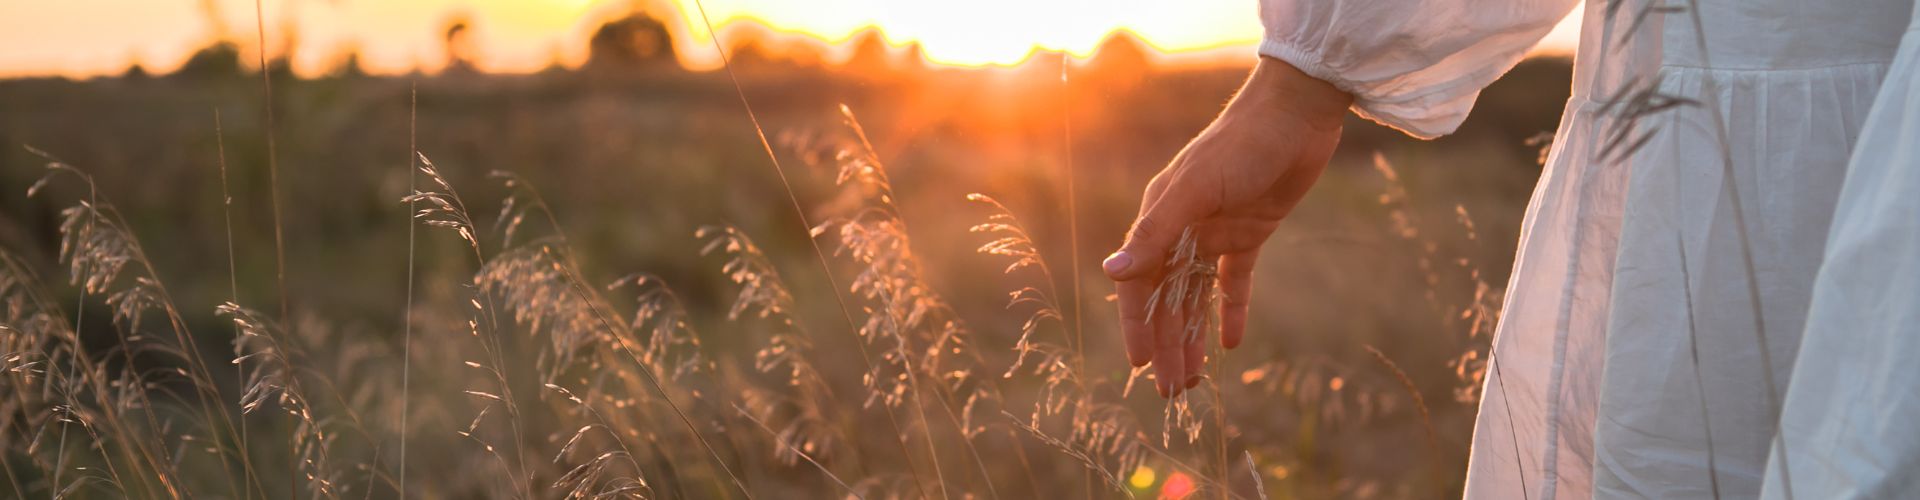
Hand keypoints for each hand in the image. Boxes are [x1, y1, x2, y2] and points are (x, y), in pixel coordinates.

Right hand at [1104, 56, 1350, 397]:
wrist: (1295, 115)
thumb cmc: (1239, 146)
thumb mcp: (1193, 191)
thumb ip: (1153, 234)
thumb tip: (1110, 274)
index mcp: (1160, 218)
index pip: (1140, 284)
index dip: (1138, 325)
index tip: (1140, 366)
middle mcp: (1182, 229)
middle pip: (1168, 299)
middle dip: (1167, 344)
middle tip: (1172, 392)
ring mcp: (1216, 232)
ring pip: (1198, 297)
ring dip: (1193, 336)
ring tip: (1194, 379)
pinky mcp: (1251, 233)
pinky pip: (1235, 281)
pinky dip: (1232, 311)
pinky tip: (1231, 344)